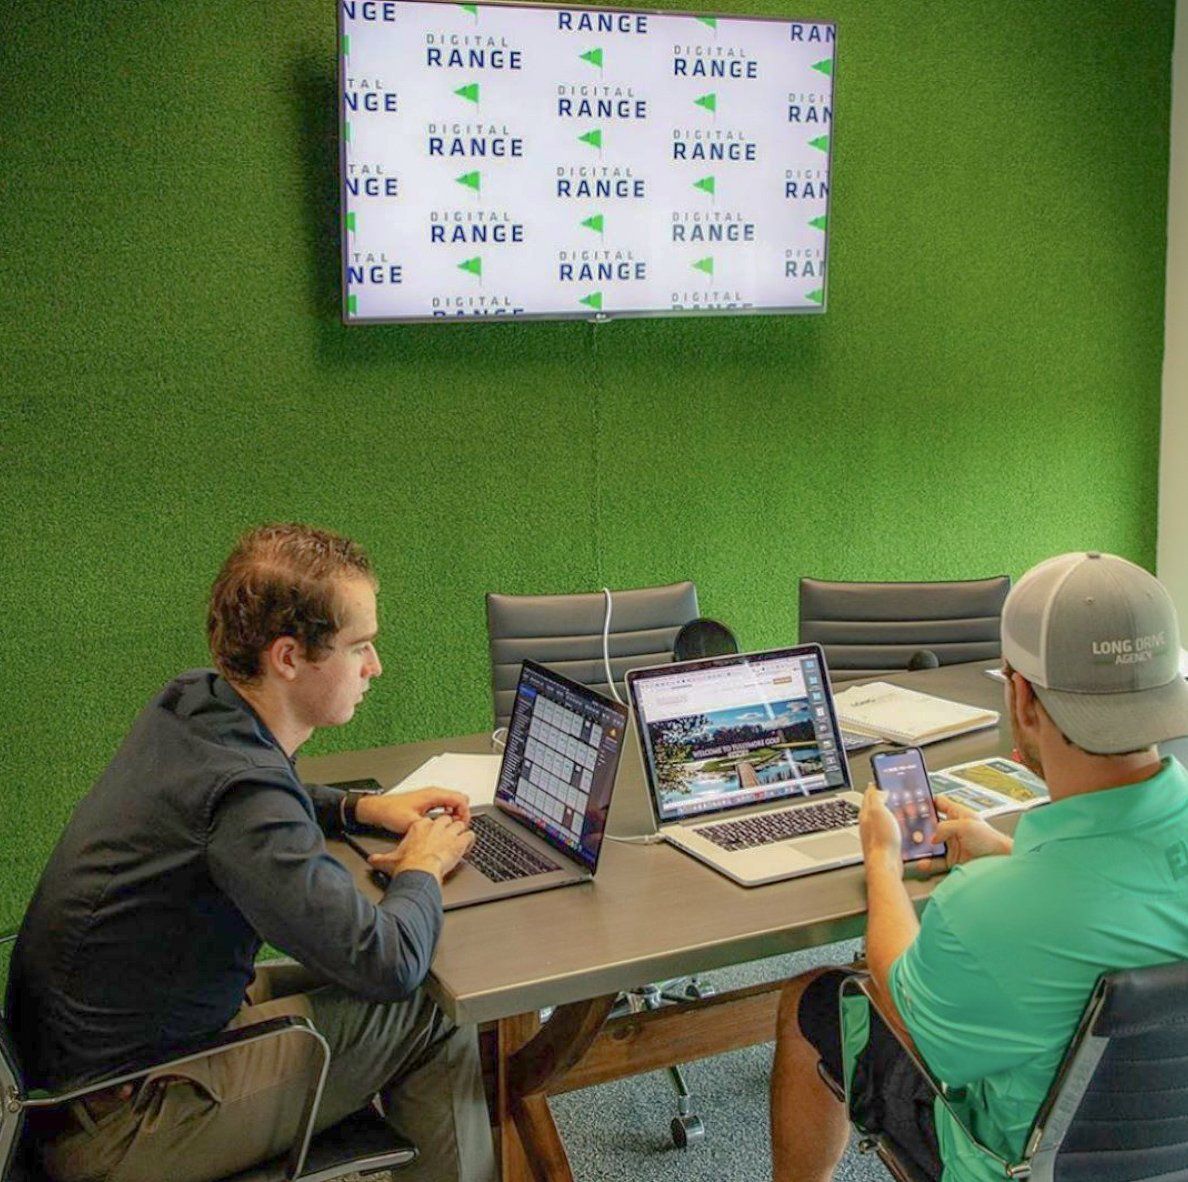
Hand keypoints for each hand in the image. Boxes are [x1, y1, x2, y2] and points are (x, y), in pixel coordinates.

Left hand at [356, 787, 471, 834]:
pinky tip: (443, 822)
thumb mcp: (412, 822)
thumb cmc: (391, 812)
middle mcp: (433, 793)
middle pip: (460, 798)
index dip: (465, 813)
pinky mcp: (427, 801)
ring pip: (453, 801)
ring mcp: (430, 796)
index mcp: (433, 795)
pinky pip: (445, 804)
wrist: (378, 809)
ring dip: (455, 813)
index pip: (460, 799)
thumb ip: (430, 826)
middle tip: (459, 826)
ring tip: (451, 826)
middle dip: (463, 812)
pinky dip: (449, 812)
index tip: (462, 825)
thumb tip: (442, 833)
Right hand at [370, 814, 474, 883]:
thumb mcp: (389, 860)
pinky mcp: (459, 842)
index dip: (432, 828)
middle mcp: (435, 826)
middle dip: (447, 827)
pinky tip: (468, 844)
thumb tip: (372, 860)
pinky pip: (469, 834)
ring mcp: (448, 833)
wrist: (418, 872)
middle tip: (446, 837)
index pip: (429, 821)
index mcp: (419, 826)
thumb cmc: (407, 865)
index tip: (431, 836)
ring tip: (458, 839)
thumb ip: (380, 858)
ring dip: (460, 832)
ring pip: (459, 825)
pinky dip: (470, 839)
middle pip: (445, 820)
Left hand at [859, 785, 902, 877]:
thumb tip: (878, 789)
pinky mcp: (884, 843)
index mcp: (866, 813)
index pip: (869, 794)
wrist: (884, 865)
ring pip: (884, 818)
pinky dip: (897, 826)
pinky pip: (891, 830)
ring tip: (901, 809)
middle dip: (885, 799)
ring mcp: (876, 833)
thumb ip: (877, 798)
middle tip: (894, 794)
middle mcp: (869, 823)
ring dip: (892, 812)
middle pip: (876, 806)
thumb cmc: (881, 840)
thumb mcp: (879, 811)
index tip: (882, 781)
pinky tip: (903, 827)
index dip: (876, 786)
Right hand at [915, 794, 1012, 872]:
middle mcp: (953, 828)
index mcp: (958, 814)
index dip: (926, 801)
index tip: (912, 801)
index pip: (939, 803)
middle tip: (905, 826)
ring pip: (931, 843)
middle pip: (931, 824)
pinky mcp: (952, 859)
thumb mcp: (966, 826)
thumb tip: (932, 836)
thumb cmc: (991, 840)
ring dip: (921, 845)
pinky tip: (921, 862)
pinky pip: (936, 861)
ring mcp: (952, 844)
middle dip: (918, 825)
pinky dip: (927, 862)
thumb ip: (945, 827)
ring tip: (910, 846)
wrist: (1001, 862)